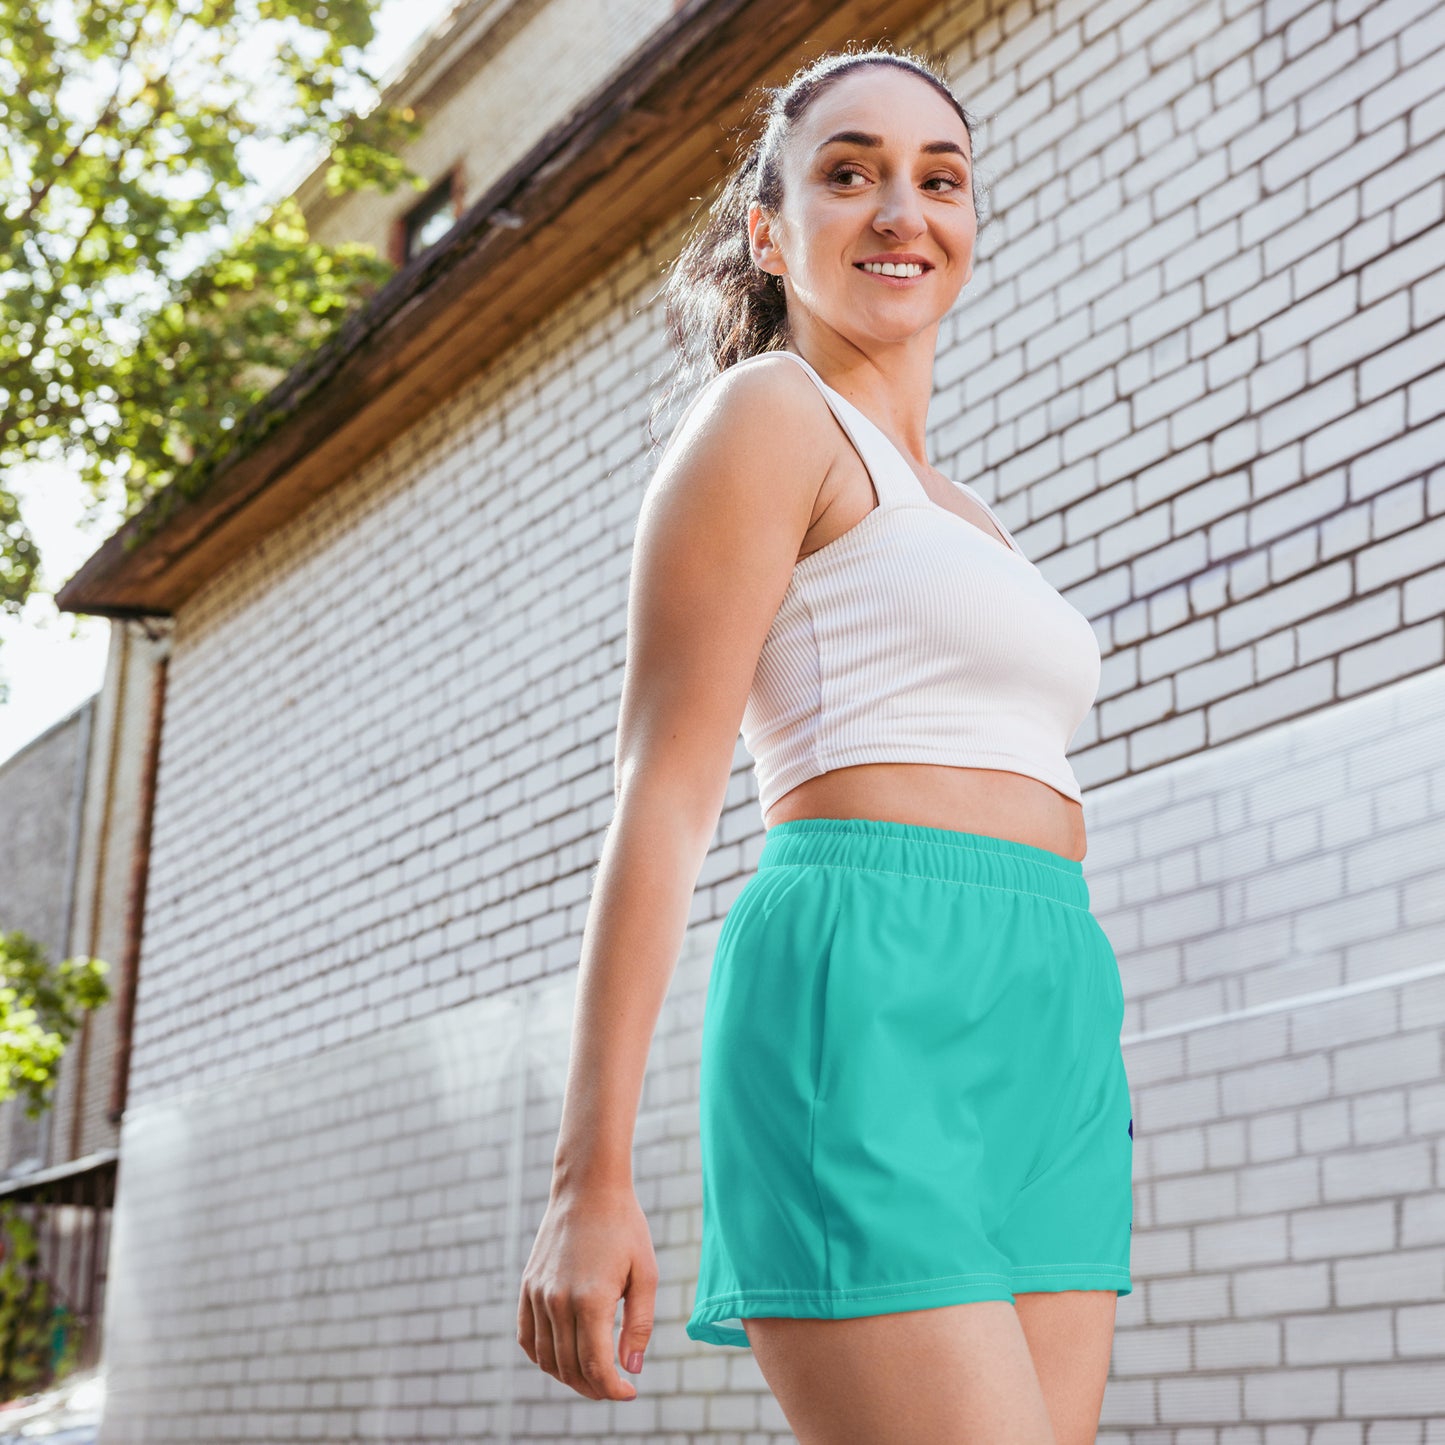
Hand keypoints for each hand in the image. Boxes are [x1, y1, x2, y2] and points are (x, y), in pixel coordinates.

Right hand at [517, 1181, 656, 1400]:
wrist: (589, 1187)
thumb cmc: (624, 1227)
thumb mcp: (645, 1273)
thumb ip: (640, 1324)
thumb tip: (631, 1369)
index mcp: (590, 1300)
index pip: (595, 1366)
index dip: (612, 1389)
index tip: (629, 1392)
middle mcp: (557, 1301)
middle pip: (570, 1368)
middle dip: (594, 1387)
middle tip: (614, 1387)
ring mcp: (538, 1294)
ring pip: (546, 1358)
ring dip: (568, 1377)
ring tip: (592, 1376)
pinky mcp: (527, 1285)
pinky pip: (526, 1337)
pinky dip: (542, 1357)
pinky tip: (561, 1358)